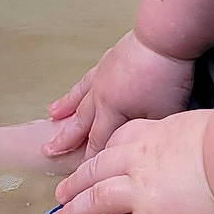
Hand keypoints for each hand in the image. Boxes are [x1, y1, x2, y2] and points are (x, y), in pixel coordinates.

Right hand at [44, 32, 195, 158]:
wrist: (162, 39)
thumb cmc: (165, 77)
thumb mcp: (161, 114)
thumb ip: (146, 132)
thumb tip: (142, 146)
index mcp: (112, 112)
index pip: (99, 142)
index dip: (90, 160)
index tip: (80, 174)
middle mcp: (101, 96)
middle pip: (81, 122)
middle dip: (65, 139)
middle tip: (48, 150)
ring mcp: (102, 76)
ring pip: (79, 98)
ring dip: (65, 109)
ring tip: (52, 116)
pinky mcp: (109, 59)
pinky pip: (88, 77)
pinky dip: (79, 86)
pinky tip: (78, 88)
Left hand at [46, 109, 213, 213]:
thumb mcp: (205, 125)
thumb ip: (194, 136)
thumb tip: (205, 143)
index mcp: (156, 135)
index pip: (121, 141)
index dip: (103, 154)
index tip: (95, 160)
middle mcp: (141, 162)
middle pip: (97, 171)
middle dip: (75, 183)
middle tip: (60, 195)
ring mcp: (143, 194)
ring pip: (96, 202)